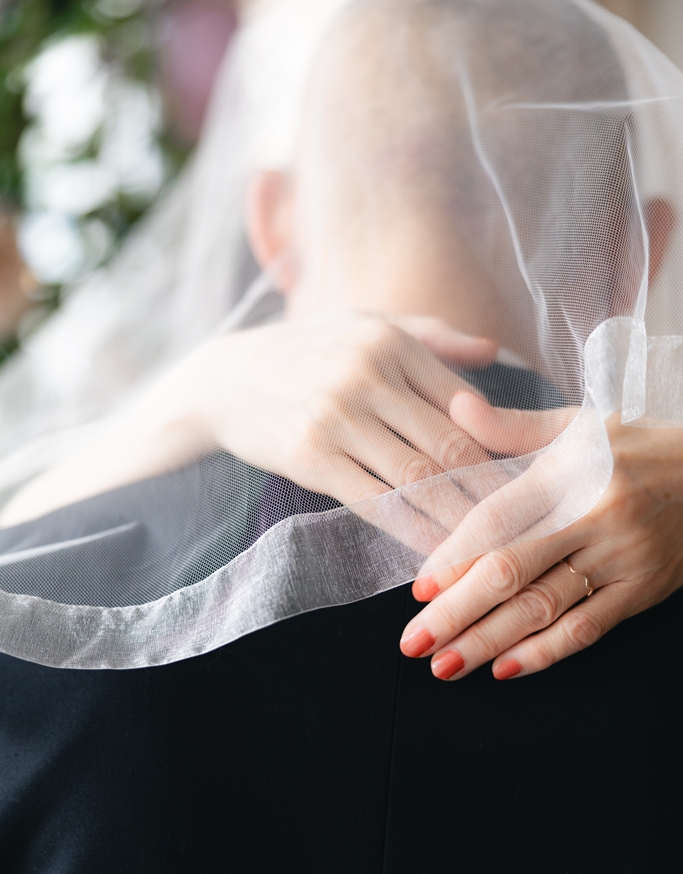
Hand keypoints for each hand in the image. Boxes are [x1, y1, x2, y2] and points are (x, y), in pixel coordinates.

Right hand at [0, 312, 496, 526]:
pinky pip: (374, 501)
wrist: (221, 380)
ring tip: (494, 546)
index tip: (534, 479)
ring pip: (418, 478)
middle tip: (530, 524)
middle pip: (450, 443)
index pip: (465, 402)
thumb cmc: (302, 352)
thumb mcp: (362, 324)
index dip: (504, 446)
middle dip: (495, 491)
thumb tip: (492, 350)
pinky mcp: (311, 456)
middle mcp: (368, 374)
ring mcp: (338, 416)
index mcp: (391, 342)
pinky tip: (433, 549)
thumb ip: (430, 335)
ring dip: (460, 518)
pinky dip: (410, 529)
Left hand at [399, 395, 682, 680]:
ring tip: (445, 664)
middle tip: (413, 642)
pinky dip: (544, 652)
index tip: (419, 589)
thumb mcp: (578, 424)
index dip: (453, 557)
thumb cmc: (637, 443)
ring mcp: (621, 557)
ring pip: (544, 607)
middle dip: (457, 612)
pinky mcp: (643, 589)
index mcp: (570, 472)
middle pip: (512, 571)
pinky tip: (504, 669)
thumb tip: (455, 407)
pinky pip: (588, 628)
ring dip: (489, 641)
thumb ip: (511, 427)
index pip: (498, 520)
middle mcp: (595, 516)